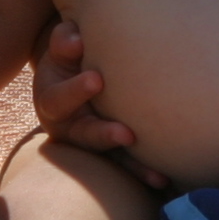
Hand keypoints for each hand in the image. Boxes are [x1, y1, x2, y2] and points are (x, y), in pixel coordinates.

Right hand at [30, 18, 165, 188]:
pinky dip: (146, 173)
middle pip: (84, 137)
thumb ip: (65, 42)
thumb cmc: (70, 56)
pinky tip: (166, 180)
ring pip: (111, 160)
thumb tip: (77, 39)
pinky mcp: (113, 153)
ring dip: (134, 167)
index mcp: (52, 102)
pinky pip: (129, 165)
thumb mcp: (62, 47)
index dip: (75, 91)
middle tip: (127, 134)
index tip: (97, 79)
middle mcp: (70, 129)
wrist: (75, 74)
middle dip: (104, 136)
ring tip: (158, 176)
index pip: (58, 99)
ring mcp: (92, 144)